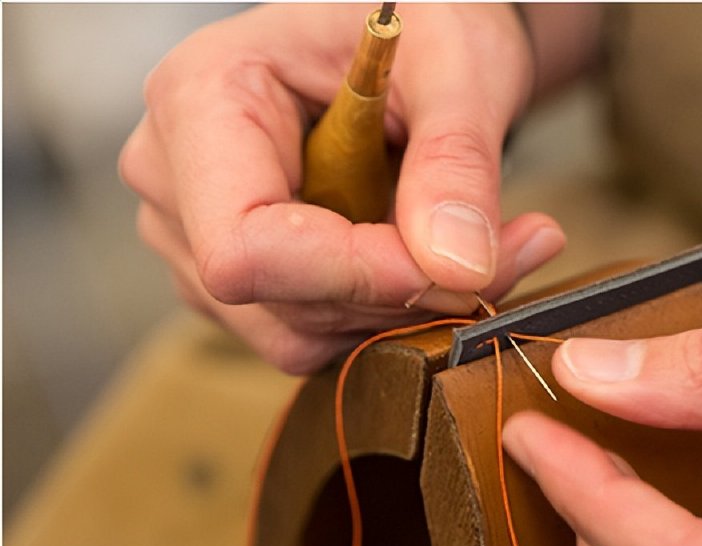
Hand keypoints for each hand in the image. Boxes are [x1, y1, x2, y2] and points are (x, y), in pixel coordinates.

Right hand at [119, 4, 599, 372]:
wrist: (413, 42)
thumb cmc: (422, 24)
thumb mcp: (459, 67)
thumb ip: (457, 160)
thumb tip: (457, 266)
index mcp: (201, 96)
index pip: (245, 244)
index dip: (353, 274)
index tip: (453, 267)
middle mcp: (177, 176)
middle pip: (275, 298)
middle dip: (399, 294)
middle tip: (501, 253)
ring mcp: (196, 234)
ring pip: (297, 331)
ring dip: (399, 310)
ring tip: (468, 244)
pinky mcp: (238, 276)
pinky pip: (310, 334)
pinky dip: (382, 315)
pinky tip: (422, 259)